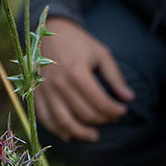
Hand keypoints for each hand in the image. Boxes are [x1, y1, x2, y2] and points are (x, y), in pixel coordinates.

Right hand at [35, 17, 135, 141]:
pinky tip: (69, 135)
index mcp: (77, 72)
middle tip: (111, 117)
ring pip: (65, 122)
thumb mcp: (101, 53)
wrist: (50, 30)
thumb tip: (129, 98)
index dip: (115, 110)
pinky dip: (57, 130)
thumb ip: (115, 77)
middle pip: (85, 114)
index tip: (123, 109)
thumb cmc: (78, 42)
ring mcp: (45, 90)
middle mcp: (60, 84)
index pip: (100, 102)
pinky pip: (45, 119)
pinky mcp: (36, 93)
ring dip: (81, 133)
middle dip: (103, 119)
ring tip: (94, 135)